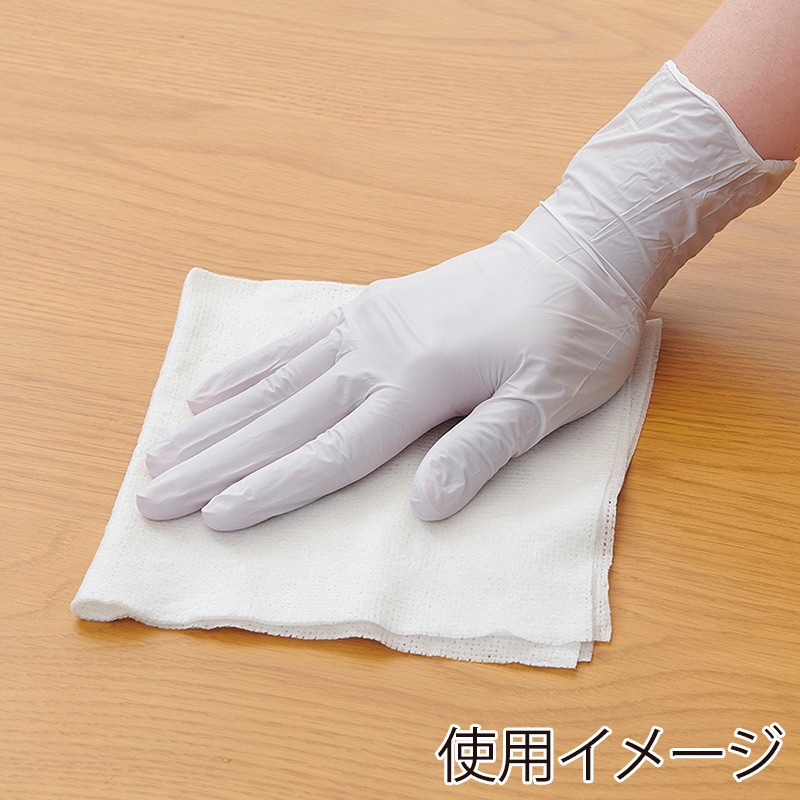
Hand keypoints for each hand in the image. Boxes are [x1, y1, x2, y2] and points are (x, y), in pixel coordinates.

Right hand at [136, 230, 643, 529]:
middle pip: (284, 420)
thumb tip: (424, 509)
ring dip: (216, 421)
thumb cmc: (574, 330)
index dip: (271, 488)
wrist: (578, 249)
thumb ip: (481, 449)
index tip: (211, 515)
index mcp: (421, 382)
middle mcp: (377, 352)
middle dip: (215, 462)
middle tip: (150, 494)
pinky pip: (294, 342)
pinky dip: (249, 370)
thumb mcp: (547, 400)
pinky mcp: (370, 307)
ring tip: (162, 447)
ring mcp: (366, 325)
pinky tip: (213, 389)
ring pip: (275, 383)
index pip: (332, 451)